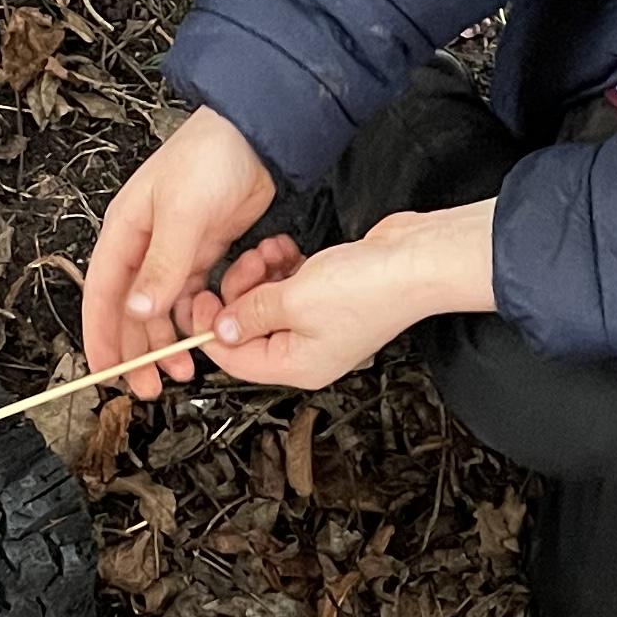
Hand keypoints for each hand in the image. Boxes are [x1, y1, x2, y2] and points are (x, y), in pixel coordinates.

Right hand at [81, 107, 275, 400]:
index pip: (102, 296)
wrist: (256, 134)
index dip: (101, 338)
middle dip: (136, 352)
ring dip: (166, 343)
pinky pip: (188, 298)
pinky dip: (193, 321)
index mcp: (124, 233)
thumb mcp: (182, 213)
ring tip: (181, 373)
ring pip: (159, 310)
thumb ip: (162, 266)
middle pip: (128, 312)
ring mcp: (172, 251)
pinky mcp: (202, 252)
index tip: (107, 375)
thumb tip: (136, 311)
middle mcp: (142, 246)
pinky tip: (202, 337)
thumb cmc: (209, 157)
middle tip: (149, 388)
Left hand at [197, 200, 498, 392]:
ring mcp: (319, 324)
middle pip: (249, 328)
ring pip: (267, 303)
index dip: (210, 328)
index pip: (234, 359)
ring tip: (270, 254)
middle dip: (240, 293)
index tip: (199, 299)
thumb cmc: (371, 288)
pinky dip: (282, 268)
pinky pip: (289, 286)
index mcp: (297, 365)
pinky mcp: (328, 298)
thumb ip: (251, 314)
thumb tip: (221, 328)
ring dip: (260, 275)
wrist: (417, 260)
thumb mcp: (293, 299)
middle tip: (245, 267)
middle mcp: (307, 350)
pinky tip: (288, 251)